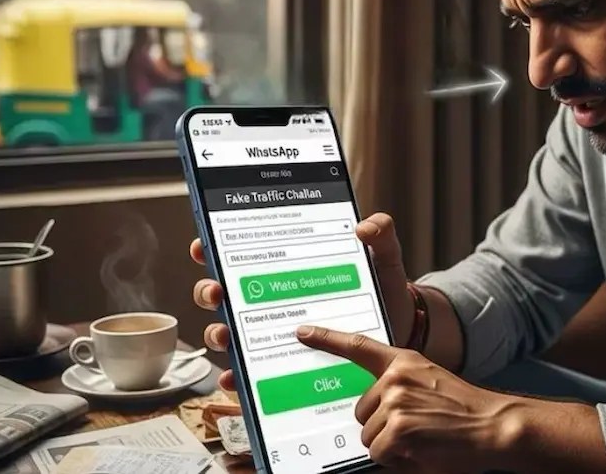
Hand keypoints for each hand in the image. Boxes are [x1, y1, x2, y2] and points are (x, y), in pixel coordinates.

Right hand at [189, 213, 415, 390]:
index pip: (242, 254)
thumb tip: (364, 227)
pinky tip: (236, 378)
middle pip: (223, 293)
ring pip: (228, 333)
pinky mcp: (283, 366)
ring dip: (219, 334)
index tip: (204, 248)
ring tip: (228, 335)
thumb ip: (380, 236)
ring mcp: (275, 334)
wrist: (401, 332)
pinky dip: (237, 378)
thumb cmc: (383, 292)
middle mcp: (273, 300)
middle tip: (219, 291)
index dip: (214, 248)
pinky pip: (250, 375)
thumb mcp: (383, 260)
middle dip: (210, 291)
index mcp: (289, 268)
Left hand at [296, 325, 524, 472]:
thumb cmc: (465, 411)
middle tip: (416, 427)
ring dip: (391, 445)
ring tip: (424, 438)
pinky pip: (379, 453)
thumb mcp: (431, 384)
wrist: (494, 426)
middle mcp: (395, 378)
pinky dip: (398, 458)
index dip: (327, 339)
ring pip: (368, 436)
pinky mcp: (395, 429)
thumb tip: (370, 408)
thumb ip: (400, 388)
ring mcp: (394, 403)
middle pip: (361, 412)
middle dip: (381, 426)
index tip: (303, 332)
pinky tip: (423, 449)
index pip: (358, 347)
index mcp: (404, 362)